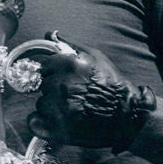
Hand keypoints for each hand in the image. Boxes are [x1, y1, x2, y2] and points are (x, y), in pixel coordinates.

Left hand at [26, 33, 145, 150]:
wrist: (127, 115)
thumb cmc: (111, 84)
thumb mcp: (95, 56)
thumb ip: (69, 44)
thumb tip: (49, 33)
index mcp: (69, 65)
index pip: (43, 67)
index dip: (51, 74)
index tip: (61, 79)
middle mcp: (62, 86)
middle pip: (42, 86)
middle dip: (53, 89)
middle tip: (71, 95)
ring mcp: (59, 109)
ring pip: (41, 104)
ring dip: (51, 106)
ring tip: (71, 109)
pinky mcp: (59, 130)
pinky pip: (34, 123)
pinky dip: (40, 123)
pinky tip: (55, 121)